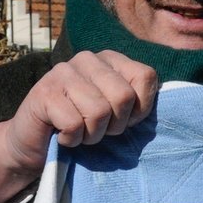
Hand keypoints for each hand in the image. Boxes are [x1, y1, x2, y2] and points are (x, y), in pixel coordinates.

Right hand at [0, 51, 158, 202]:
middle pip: (123, 97)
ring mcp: (63, 72)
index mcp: (111, 60)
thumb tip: (167, 101)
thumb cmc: (83, 129)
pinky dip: (71, 139)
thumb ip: (138, 103)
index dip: (138, 110)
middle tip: (97, 130)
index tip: (121, 120)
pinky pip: (73, 124)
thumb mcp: (117, 115)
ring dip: (91, 135)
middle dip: (114, 126)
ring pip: (98, 112)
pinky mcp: (44, 92)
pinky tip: (61, 133)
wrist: (35, 144)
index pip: (146, 77)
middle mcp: (87, 59)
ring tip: (79, 131)